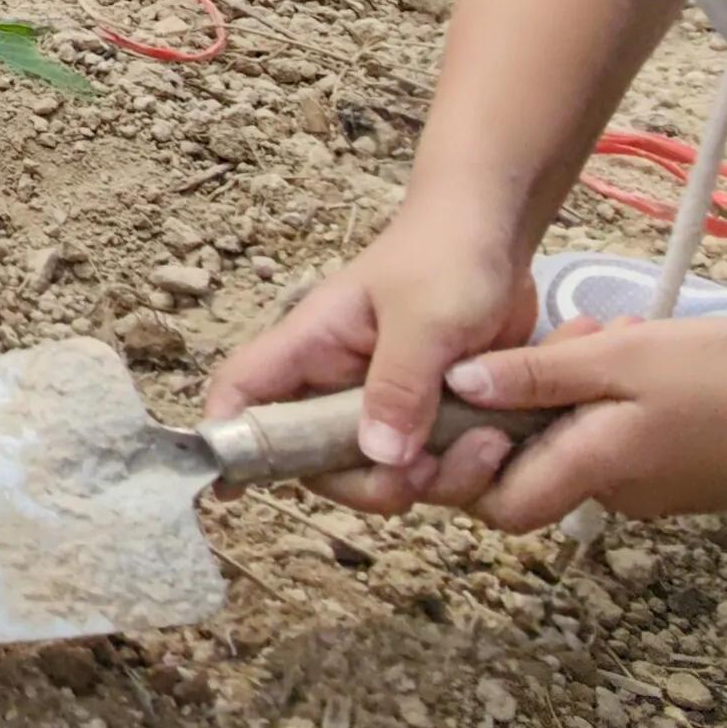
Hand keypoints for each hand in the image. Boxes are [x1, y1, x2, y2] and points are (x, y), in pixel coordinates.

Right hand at [206, 205, 533, 513]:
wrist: (497, 235)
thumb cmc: (447, 255)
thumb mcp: (426, 316)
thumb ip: (399, 384)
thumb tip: (378, 456)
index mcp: (313, 345)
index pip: (244, 391)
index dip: (228, 440)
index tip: (231, 493)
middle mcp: (336, 383)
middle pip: (316, 461)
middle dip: (367, 482)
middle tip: (424, 472)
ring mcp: (382, 404)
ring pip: (378, 472)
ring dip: (429, 479)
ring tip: (487, 445)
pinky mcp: (425, 419)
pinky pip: (425, 467)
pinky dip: (459, 471)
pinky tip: (496, 444)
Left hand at [443, 318, 726, 532]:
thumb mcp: (624, 357)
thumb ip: (538, 375)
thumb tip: (459, 387)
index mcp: (593, 471)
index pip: (496, 504)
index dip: (468, 463)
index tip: (479, 395)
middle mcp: (614, 494)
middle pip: (532, 466)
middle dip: (530, 401)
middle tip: (566, 340)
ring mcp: (650, 488)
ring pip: (577, 442)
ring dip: (578, 385)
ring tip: (614, 331)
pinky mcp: (679, 473)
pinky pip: (618, 437)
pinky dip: (614, 395)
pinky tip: (644, 347)